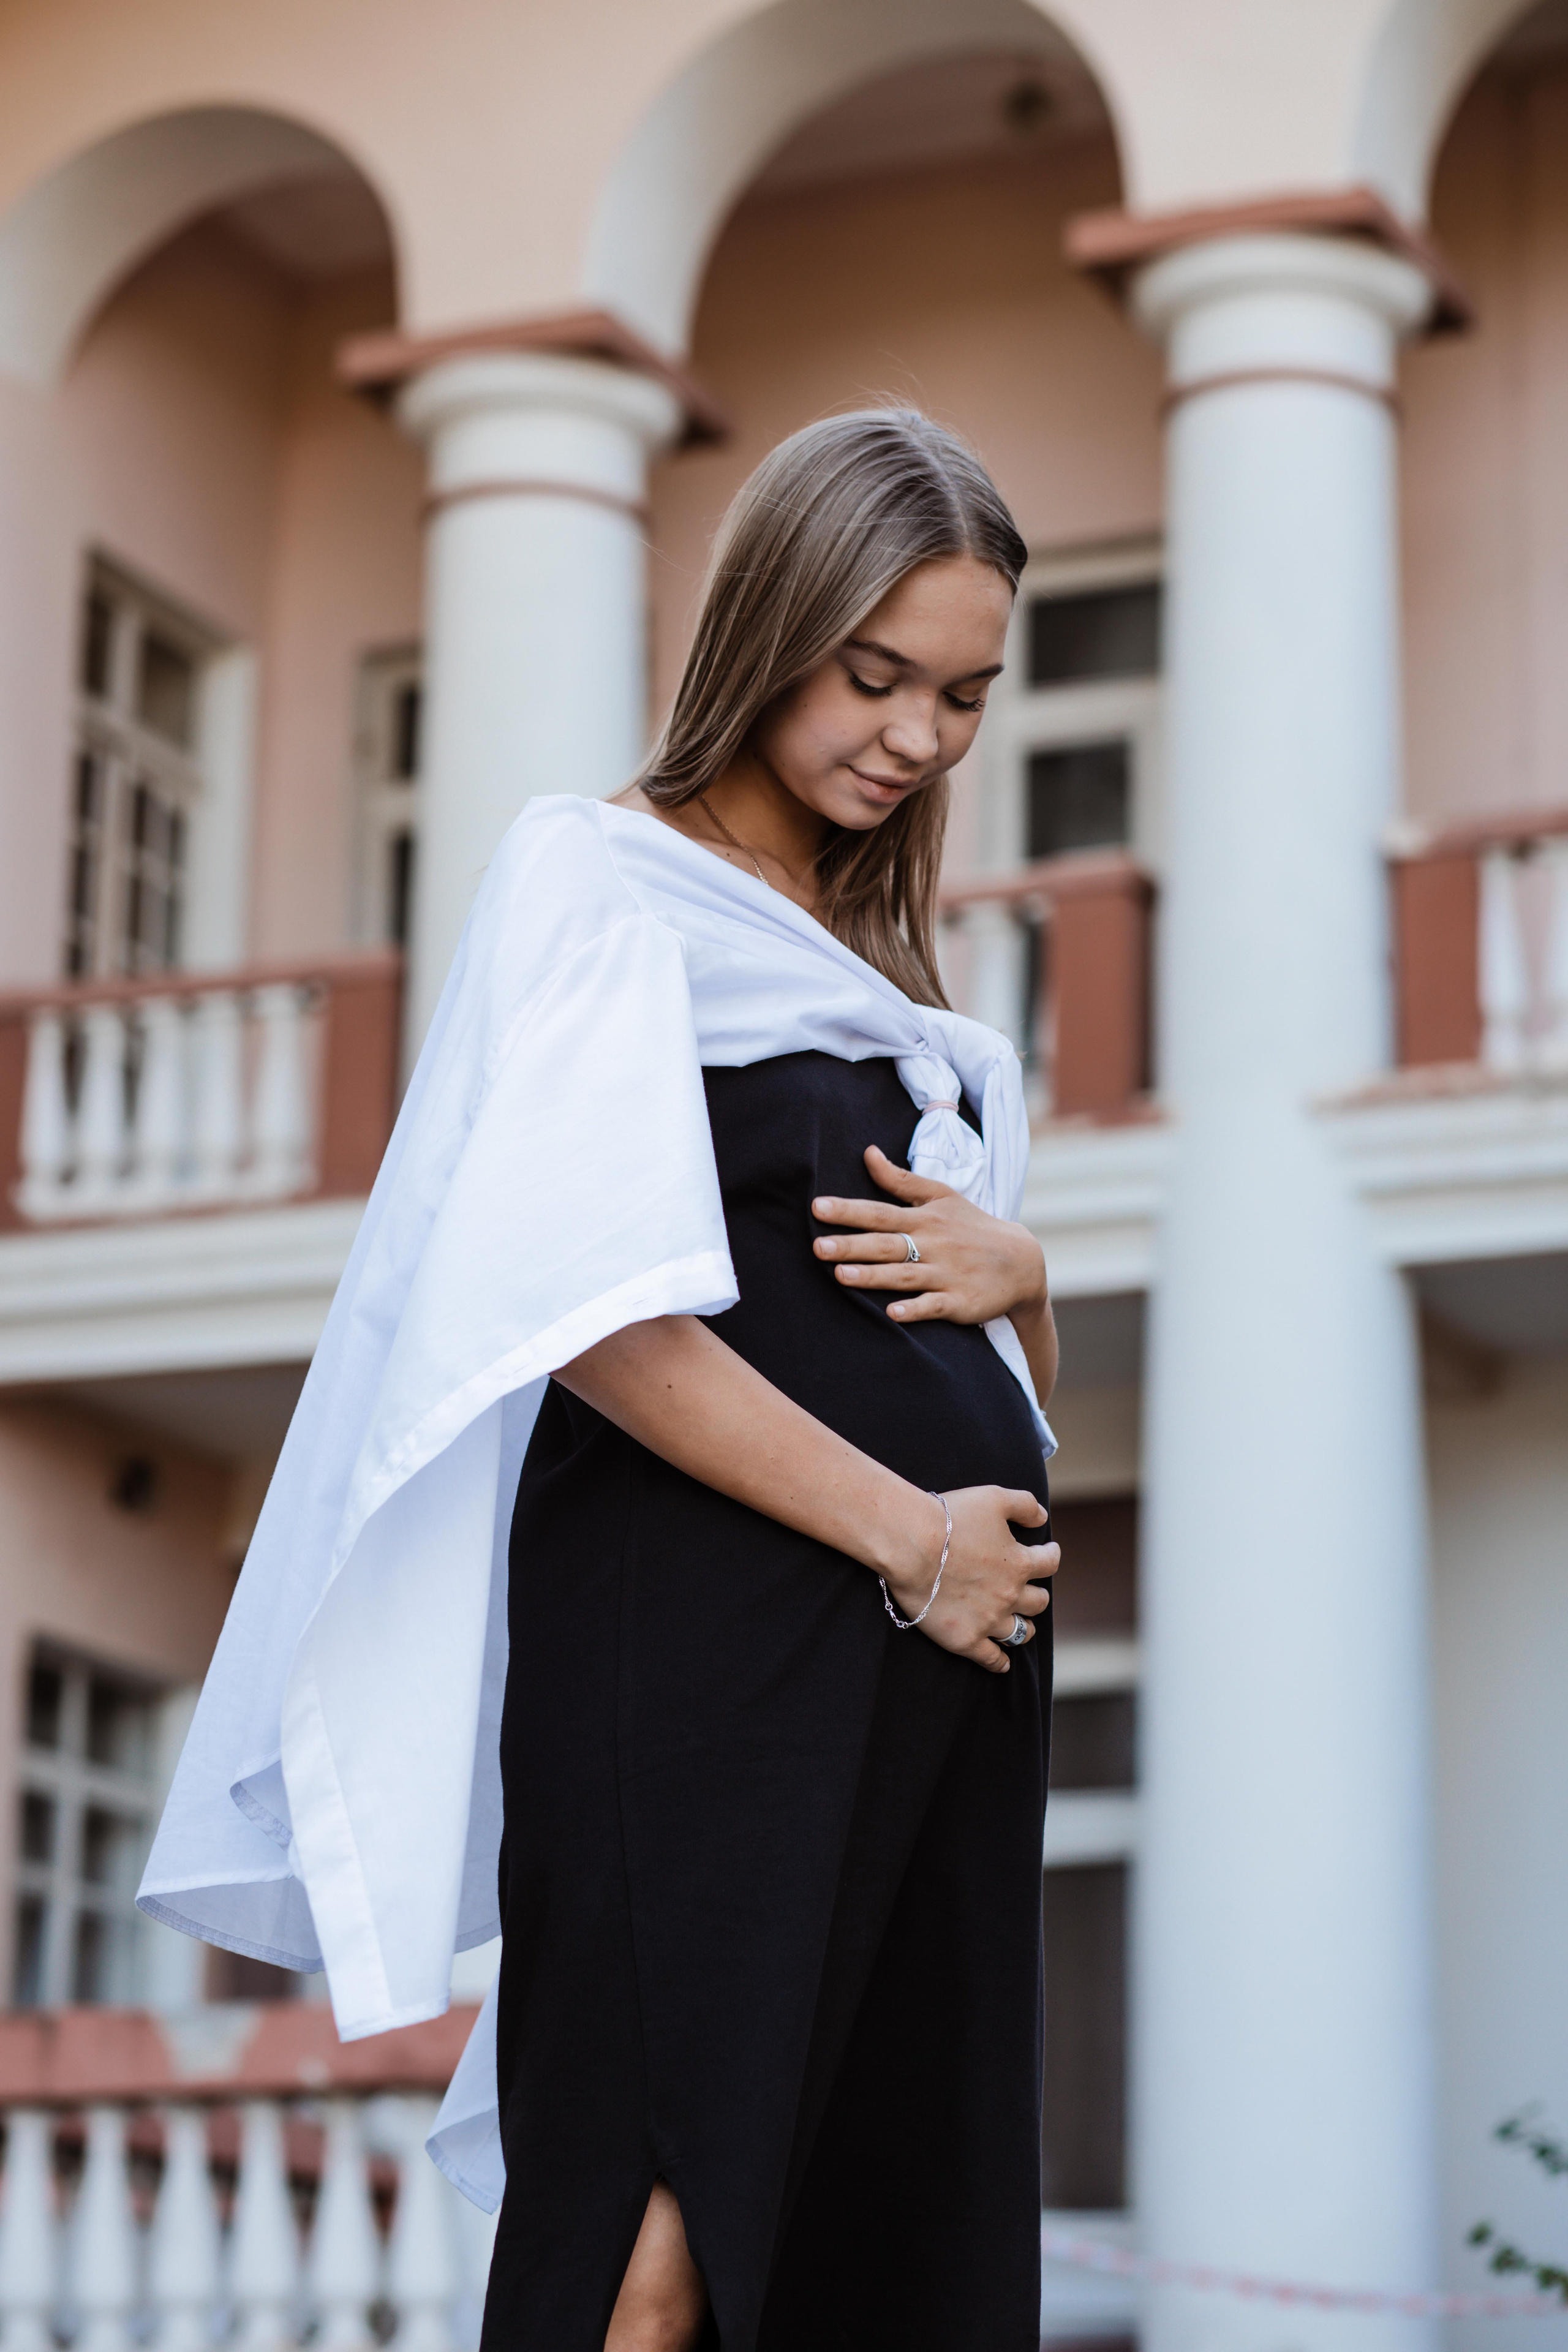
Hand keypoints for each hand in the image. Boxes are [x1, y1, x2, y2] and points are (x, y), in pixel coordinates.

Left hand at [812, 1146, 1047, 1328]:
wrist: (1022, 1262)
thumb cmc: (973, 1226)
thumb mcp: (942, 1196)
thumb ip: (902, 1180)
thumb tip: (867, 1153)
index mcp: (925, 1219)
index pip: (880, 1213)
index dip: (849, 1210)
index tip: (817, 1207)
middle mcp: (933, 1245)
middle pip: (887, 1244)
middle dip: (852, 1245)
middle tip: (817, 1247)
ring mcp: (947, 1274)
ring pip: (905, 1275)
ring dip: (874, 1276)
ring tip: (841, 1276)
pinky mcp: (960, 1302)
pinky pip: (935, 1306)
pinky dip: (915, 1309)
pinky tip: (893, 1314)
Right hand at [882, 1484, 1056, 1674]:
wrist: (911, 1546)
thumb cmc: (950, 1518)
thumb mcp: (994, 1498)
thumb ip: (1025, 1505)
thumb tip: (1043, 1519)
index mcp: (1019, 1563)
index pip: (1050, 1563)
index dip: (1051, 1555)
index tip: (1049, 1552)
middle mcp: (1010, 1595)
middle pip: (1038, 1602)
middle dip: (1036, 1594)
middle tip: (1028, 1590)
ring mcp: (989, 1621)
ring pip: (1021, 1632)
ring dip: (1025, 1628)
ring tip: (1022, 1625)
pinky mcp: (966, 1639)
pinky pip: (991, 1658)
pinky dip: (1000, 1662)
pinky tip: (1002, 1662)